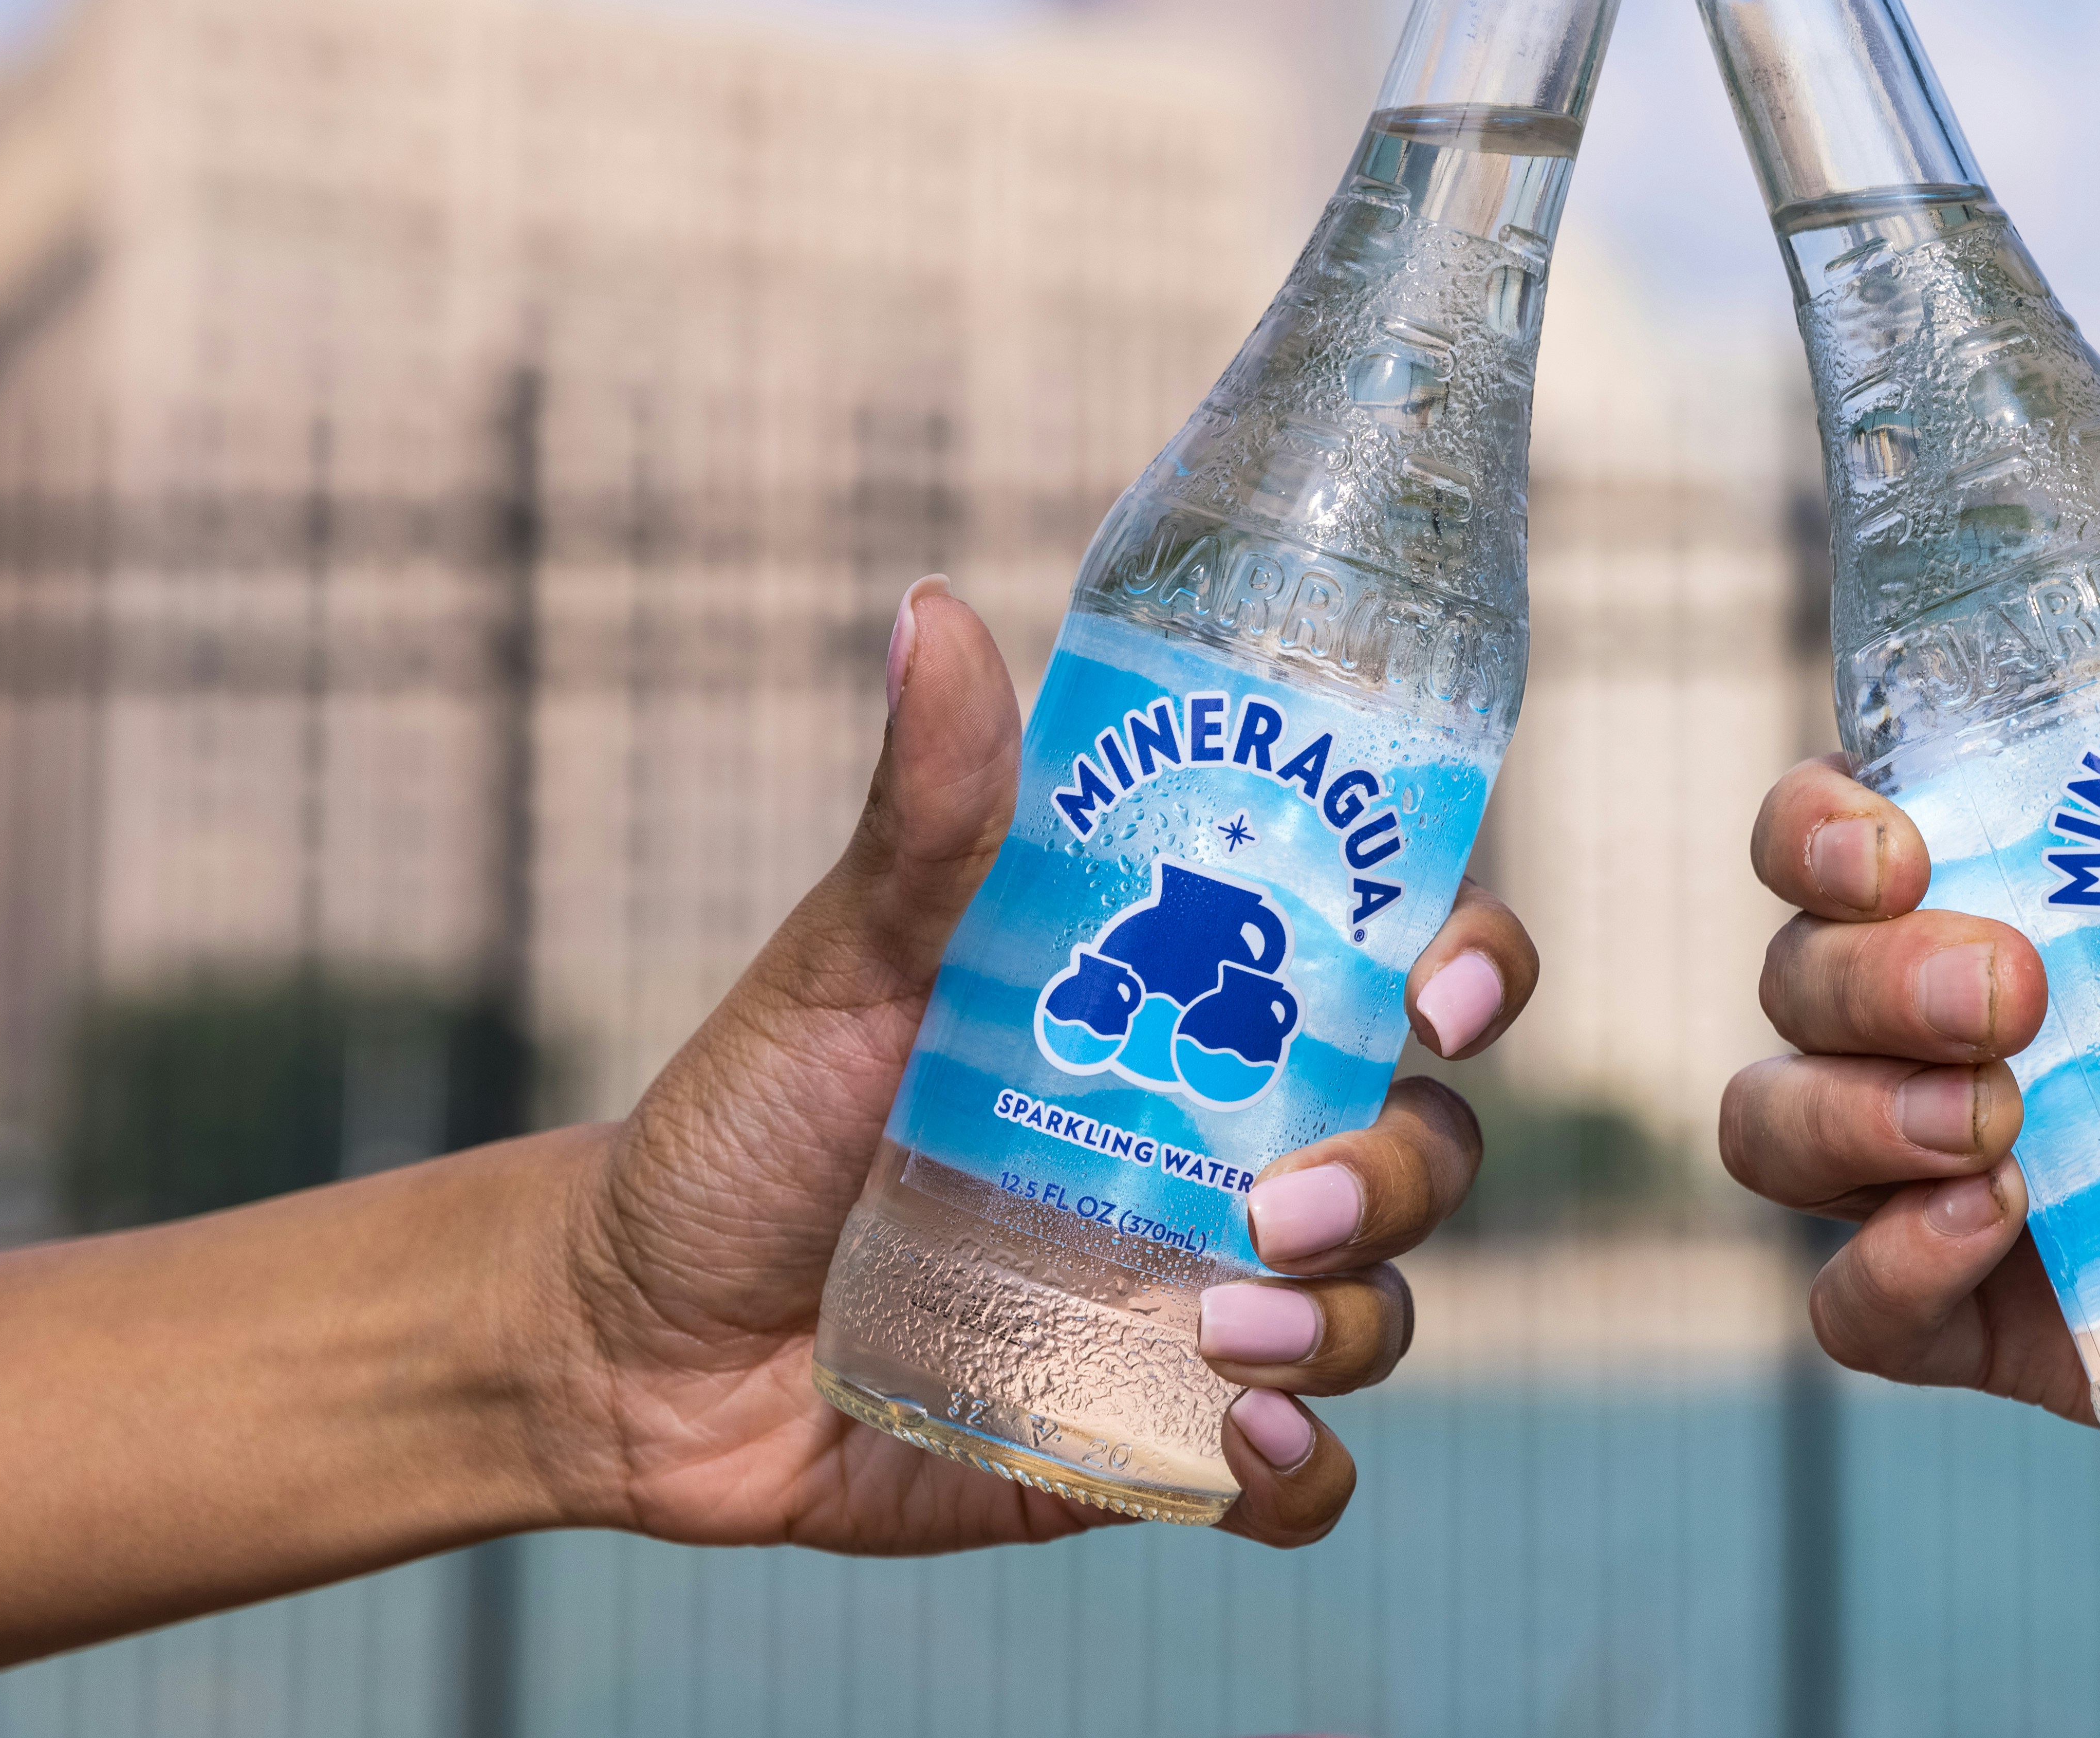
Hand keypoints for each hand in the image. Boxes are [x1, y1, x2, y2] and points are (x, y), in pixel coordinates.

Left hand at [536, 577, 1538, 1551]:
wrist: (626, 1331)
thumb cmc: (742, 1118)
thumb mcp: (840, 958)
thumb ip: (927, 813)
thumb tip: (933, 614)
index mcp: (1199, 1016)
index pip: (1403, 974)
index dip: (1473, 970)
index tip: (1440, 992)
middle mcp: (1229, 1151)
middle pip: (1426, 1147)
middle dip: (1398, 1174)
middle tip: (1280, 1201)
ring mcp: (1204, 1301)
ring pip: (1383, 1309)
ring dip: (1349, 1325)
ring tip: (1223, 1336)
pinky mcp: (1153, 1443)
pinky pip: (1295, 1484)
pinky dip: (1301, 1478)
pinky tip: (1245, 1449)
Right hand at [1715, 404, 2099, 1415]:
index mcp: (2009, 872)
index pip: (1826, 826)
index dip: (1815, 823)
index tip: (1901, 835)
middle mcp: (1945, 1011)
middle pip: (1792, 971)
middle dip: (1861, 973)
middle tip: (2009, 988)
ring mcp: (1946, 1165)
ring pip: (1777, 1123)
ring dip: (1850, 1115)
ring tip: (1999, 1126)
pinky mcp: (1987, 1312)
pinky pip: (1854, 1306)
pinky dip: (1885, 1267)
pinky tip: (1990, 1229)